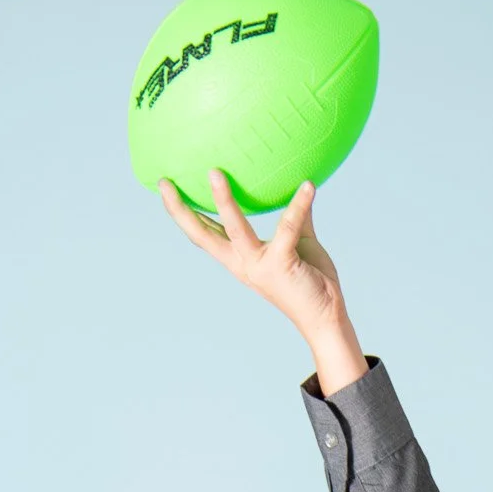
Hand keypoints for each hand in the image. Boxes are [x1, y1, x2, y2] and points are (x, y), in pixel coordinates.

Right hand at [157, 168, 347, 342]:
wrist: (327, 318)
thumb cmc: (311, 283)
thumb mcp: (298, 245)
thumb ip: (296, 219)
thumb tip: (303, 187)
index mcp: (240, 259)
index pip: (205, 234)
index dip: (183, 213)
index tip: (165, 188)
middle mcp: (244, 263)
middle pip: (203, 235)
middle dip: (182, 210)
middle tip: (165, 182)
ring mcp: (259, 265)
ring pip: (235, 229)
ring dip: (223, 201)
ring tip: (214, 173)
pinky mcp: (281, 264)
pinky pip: (288, 226)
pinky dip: (299, 204)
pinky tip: (309, 186)